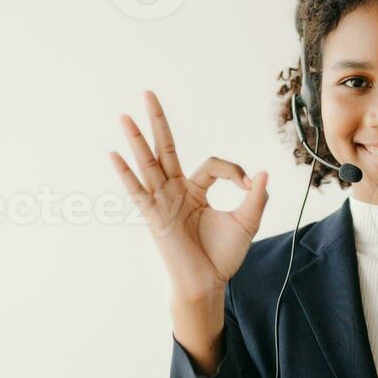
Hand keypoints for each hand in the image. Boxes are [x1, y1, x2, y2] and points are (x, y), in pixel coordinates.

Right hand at [109, 90, 269, 305]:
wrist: (208, 284)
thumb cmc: (222, 256)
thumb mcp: (246, 222)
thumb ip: (255, 198)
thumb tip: (263, 173)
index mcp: (195, 190)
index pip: (213, 165)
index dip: (234, 170)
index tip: (248, 185)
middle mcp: (175, 191)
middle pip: (166, 149)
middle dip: (158, 121)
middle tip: (148, 93)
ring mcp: (162, 202)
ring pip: (149, 164)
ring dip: (137, 140)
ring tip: (125, 116)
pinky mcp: (154, 217)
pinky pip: (138, 192)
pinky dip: (126, 175)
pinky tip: (114, 156)